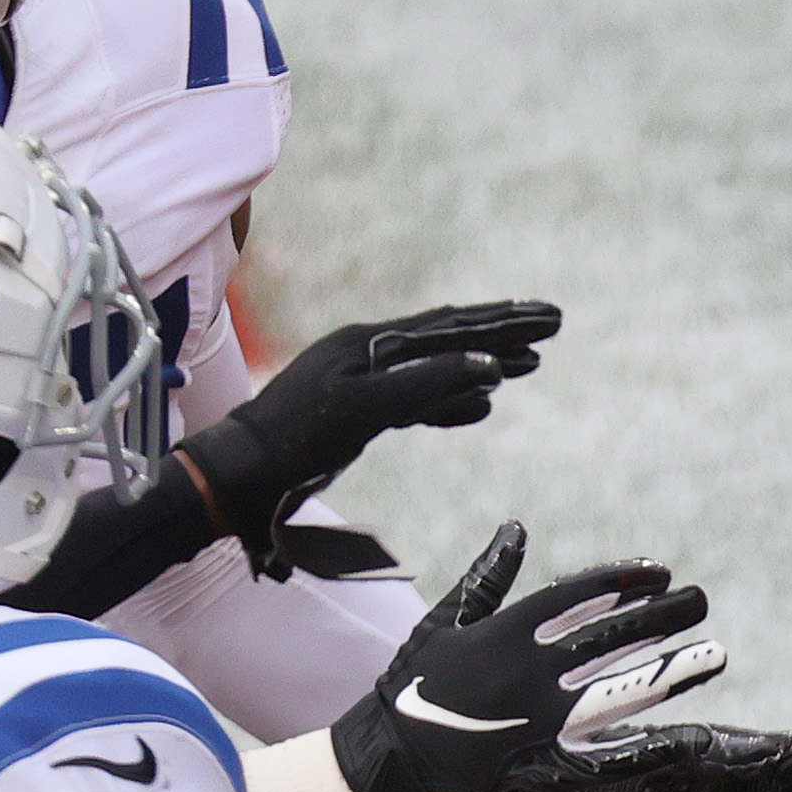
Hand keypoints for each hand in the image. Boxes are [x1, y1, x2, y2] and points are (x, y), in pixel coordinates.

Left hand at [181, 301, 558, 578]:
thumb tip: (487, 366)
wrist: (239, 474)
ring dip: (483, 365)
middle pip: (450, 337)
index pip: (453, 327)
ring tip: (529, 364)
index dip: (505, 323)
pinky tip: (479, 408)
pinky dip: (451, 401)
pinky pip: (417, 398)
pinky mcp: (356, 411)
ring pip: (437, 366)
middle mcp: (369, 353)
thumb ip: (428, 385)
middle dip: (504, 333)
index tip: (549, 317)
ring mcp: (362, 381)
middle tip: (552, 326)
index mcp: (371, 344)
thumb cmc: (295, 441)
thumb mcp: (366, 411)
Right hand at [326, 525, 724, 791]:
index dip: (621, 582)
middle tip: (701, 600)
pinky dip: (653, 749)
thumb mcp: (441, 626)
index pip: (576, 598)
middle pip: (610, 640)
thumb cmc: (407, 694)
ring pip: (621, 692)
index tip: (660, 570)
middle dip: (660, 618)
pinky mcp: (544, 771)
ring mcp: (540, 725)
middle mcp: (529, 677)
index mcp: (504, 637)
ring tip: (716, 653)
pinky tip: (695, 736)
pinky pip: (609, 759)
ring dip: (672, 671)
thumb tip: (516, 527)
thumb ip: (485, 578)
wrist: (381, 774)